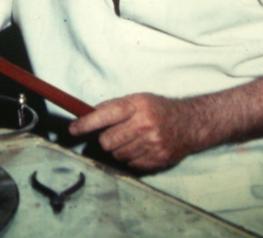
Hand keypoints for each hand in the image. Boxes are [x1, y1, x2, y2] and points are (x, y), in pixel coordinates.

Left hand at [69, 93, 198, 170]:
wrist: (189, 123)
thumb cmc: (159, 109)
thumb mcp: (138, 99)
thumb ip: (113, 106)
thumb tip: (89, 114)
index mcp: (137, 106)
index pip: (104, 116)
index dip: (85, 124)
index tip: (73, 129)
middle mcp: (144, 125)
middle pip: (107, 141)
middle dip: (106, 139)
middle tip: (114, 133)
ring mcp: (151, 144)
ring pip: (117, 155)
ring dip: (119, 149)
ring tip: (132, 139)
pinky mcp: (156, 160)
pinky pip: (130, 164)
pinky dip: (131, 157)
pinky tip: (141, 147)